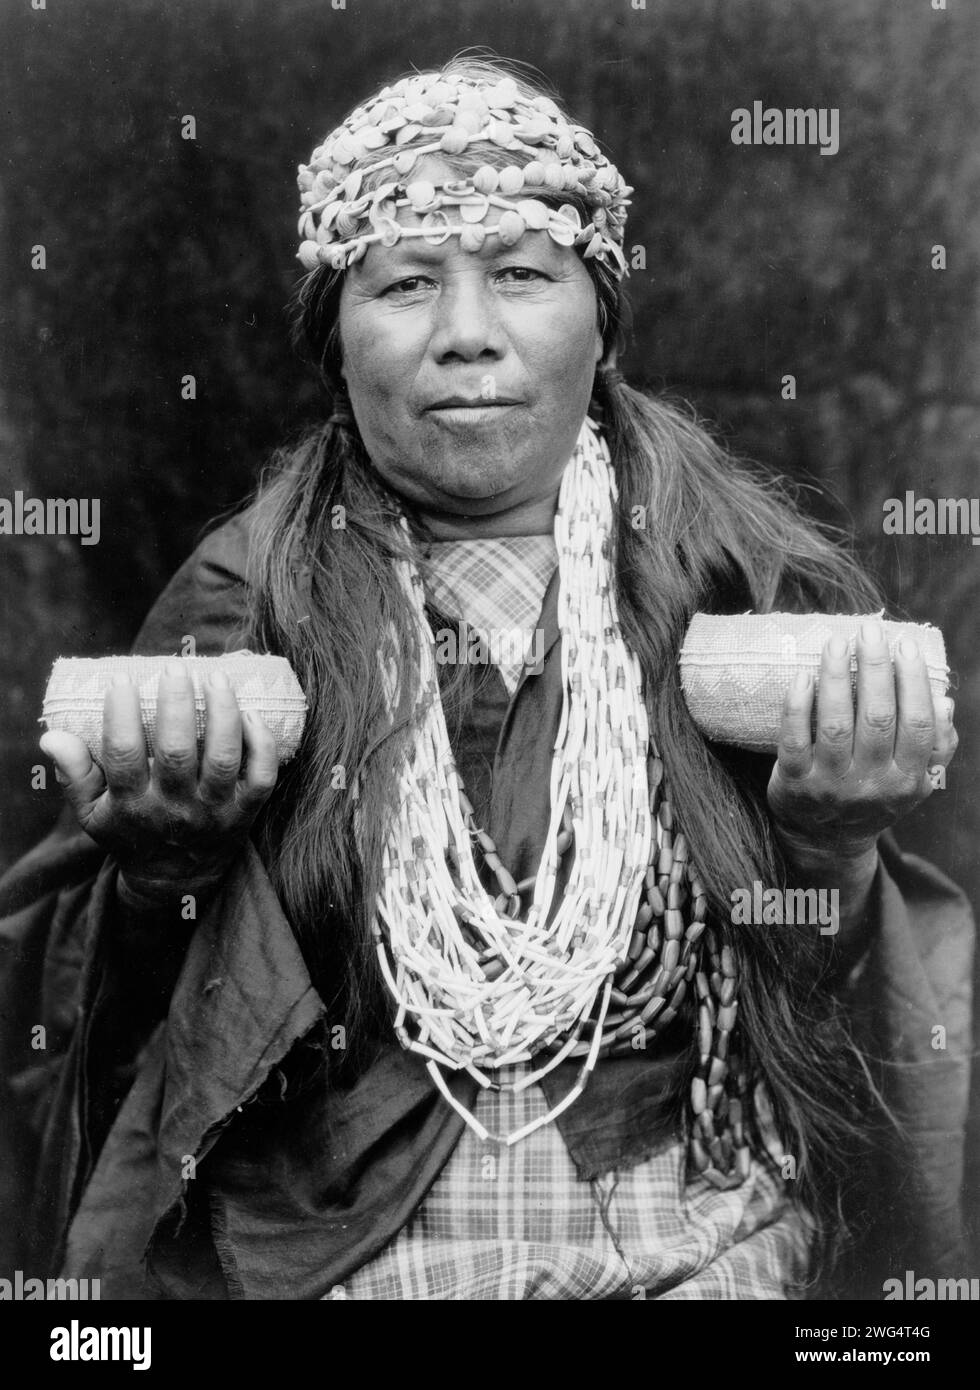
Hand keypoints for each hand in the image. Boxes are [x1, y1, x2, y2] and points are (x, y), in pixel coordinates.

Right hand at [39, 663, 278, 902]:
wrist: (176, 879)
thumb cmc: (131, 830)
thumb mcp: (93, 813)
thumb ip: (75, 774)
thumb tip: (51, 735)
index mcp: (132, 805)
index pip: (124, 755)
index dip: (121, 713)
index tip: (122, 678)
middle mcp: (175, 808)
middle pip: (178, 752)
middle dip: (177, 705)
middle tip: (175, 668)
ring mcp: (214, 810)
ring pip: (224, 758)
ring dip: (224, 714)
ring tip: (217, 677)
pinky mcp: (246, 811)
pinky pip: (263, 776)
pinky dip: (262, 743)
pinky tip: (253, 713)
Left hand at [767, 620, 956, 865]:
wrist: (826, 842)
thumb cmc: (875, 796)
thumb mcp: (915, 781)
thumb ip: (937, 745)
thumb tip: (944, 699)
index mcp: (908, 779)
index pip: (918, 724)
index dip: (912, 682)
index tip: (904, 645)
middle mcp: (872, 783)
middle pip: (877, 717)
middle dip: (875, 667)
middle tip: (869, 630)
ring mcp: (831, 784)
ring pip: (836, 723)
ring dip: (837, 678)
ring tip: (836, 643)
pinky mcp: (795, 783)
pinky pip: (795, 739)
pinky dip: (798, 706)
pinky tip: (803, 676)